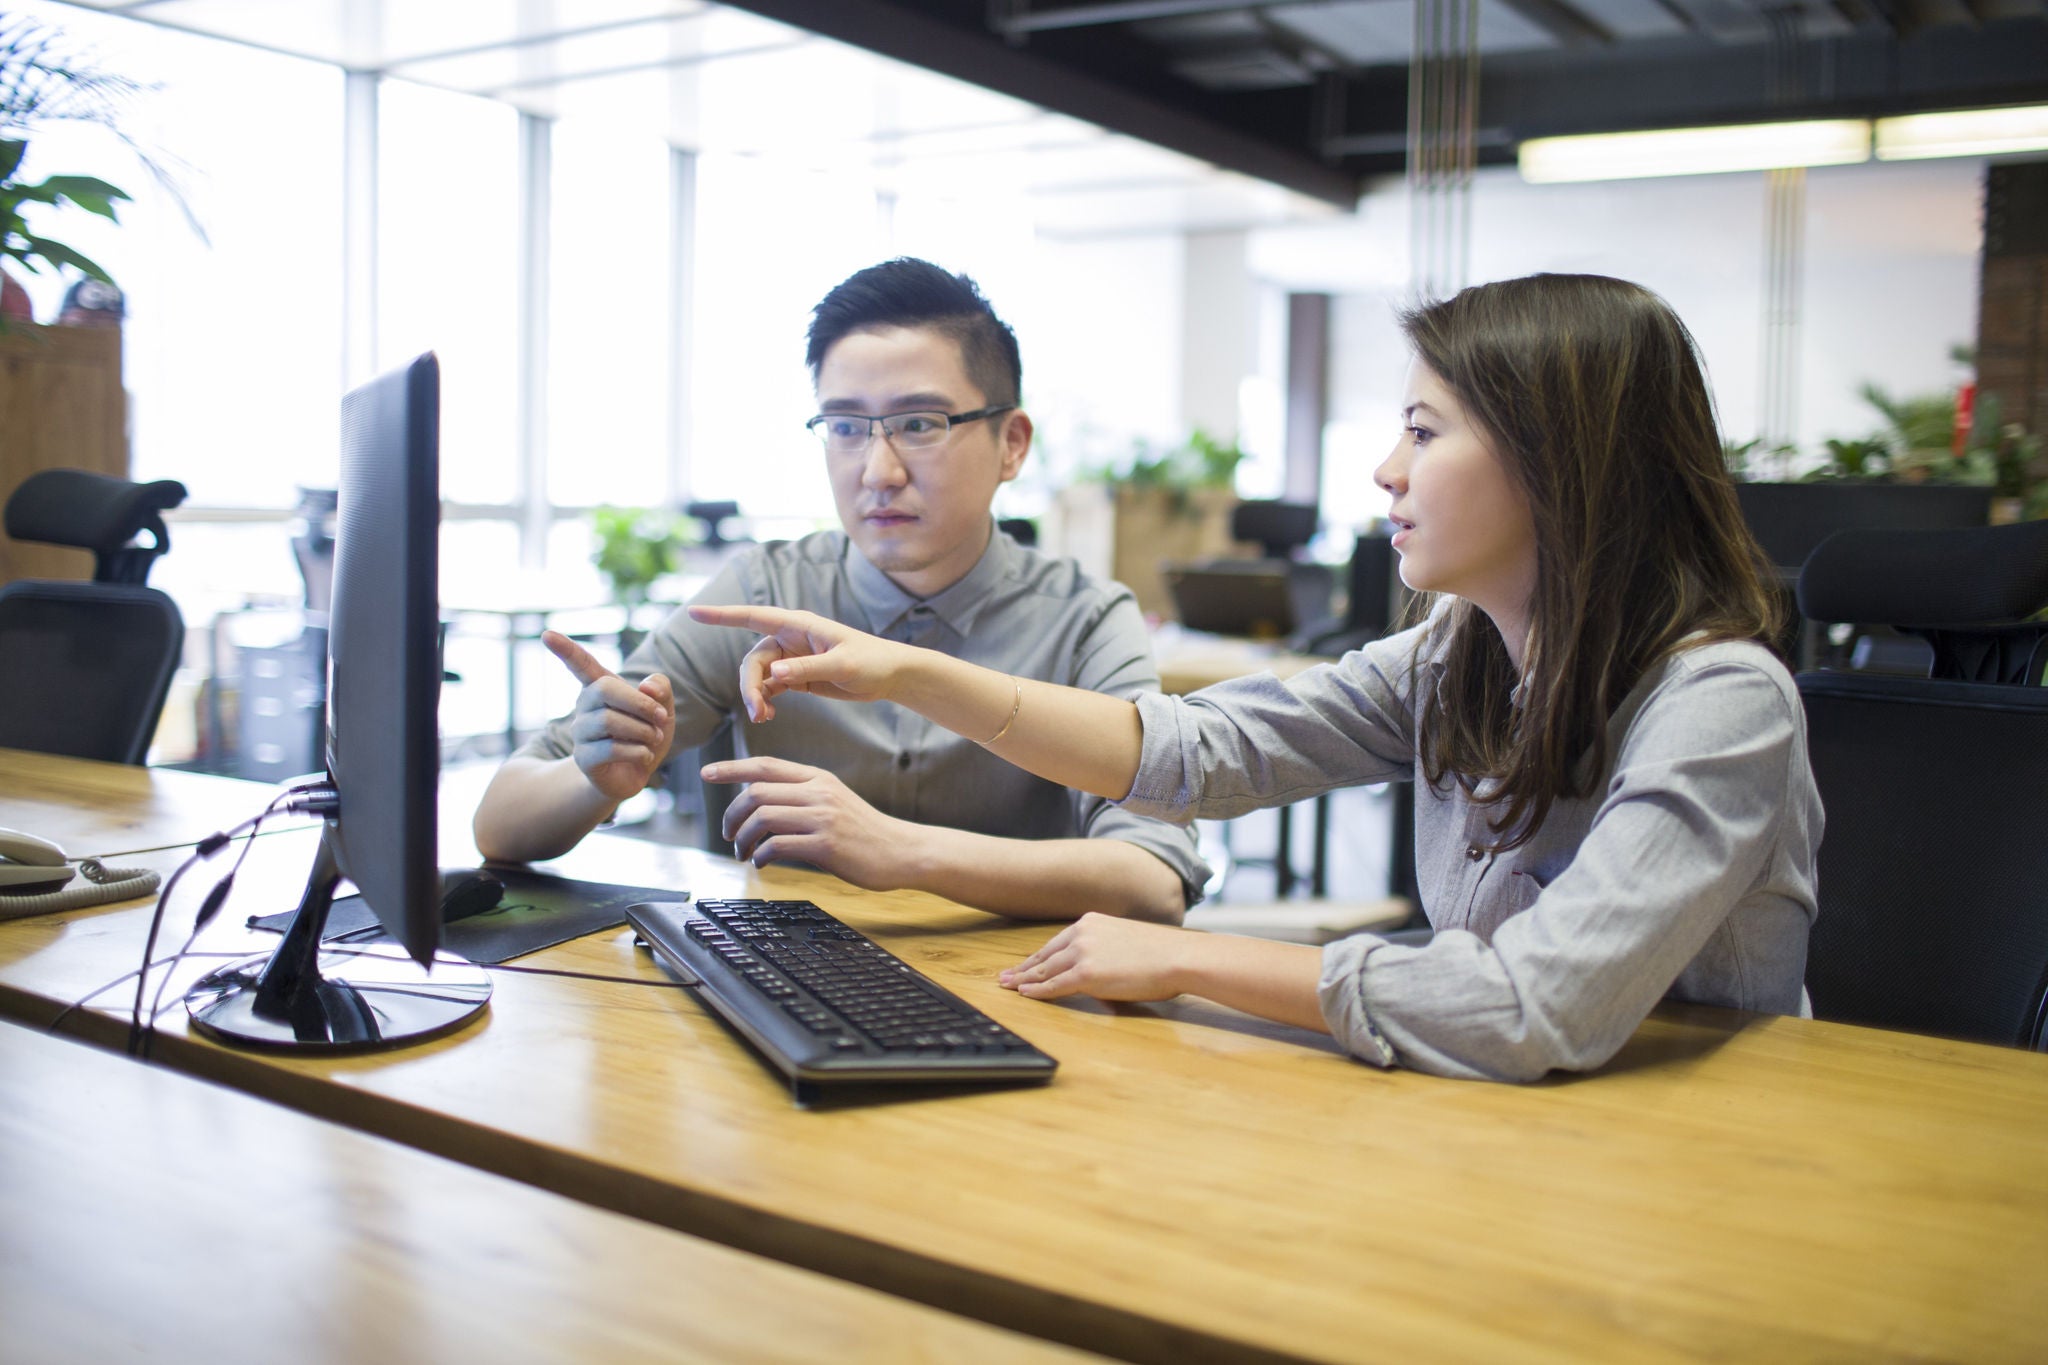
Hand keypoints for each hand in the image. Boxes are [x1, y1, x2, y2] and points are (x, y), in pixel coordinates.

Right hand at [543, 630, 674, 803]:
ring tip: (654, 739)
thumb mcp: (663, 709)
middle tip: (661, 717)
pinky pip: (611, 749)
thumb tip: (647, 686)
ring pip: (610, 721)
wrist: (635, 775)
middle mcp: (584, 706)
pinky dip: (638, 752)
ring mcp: (581, 733)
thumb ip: (661, 690)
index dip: (566, 650)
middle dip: (640, 702)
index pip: (581, 664)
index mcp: (600, 687)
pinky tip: (645, 755)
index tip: (547, 634)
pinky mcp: (584, 759)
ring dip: (644, 731)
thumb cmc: (646, 734)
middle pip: (605, 689)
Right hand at [686, 604, 906, 722]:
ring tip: (764, 718)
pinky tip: (769, 716)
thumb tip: (773, 674)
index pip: (753, 617)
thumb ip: (807, 669)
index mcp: (799, 625)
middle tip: (758, 712)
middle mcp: (790, 638)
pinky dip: (764, 701)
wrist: (891, 676)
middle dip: (749, 685)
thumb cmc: (872, 662)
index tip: (693, 612)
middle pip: (752, 659)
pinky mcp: (797, 676)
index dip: (722, 615)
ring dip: (756, 696)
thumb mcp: (842, 666)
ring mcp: (791, 658)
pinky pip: (769, 687)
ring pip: (758, 676)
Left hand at [704, 755, 914, 889]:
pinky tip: (761, 863)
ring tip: (742, 853)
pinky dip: (760, 855)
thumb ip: (801, 797)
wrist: (902, 851)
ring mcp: (823, 817)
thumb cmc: (864, 831)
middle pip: (757, 792)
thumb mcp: (834, 801)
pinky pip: (777, 845)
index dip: (732, 768)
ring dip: (742, 838)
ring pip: (763, 817)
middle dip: (731, 814)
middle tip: (727, 834)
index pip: (765, 765)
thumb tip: (760, 804)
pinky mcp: (826, 845)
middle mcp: (818, 792)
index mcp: (818, 778)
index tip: (706, 773)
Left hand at [999, 913, 1195, 1002]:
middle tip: (1005, 976)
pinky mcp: (1086, 974)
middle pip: (1044, 955)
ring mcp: (1082, 953)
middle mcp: (1082, 933)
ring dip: (1023, 979)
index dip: (1037, 956)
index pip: (1056, 943)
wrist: (1177, 956)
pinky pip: (1053, 985)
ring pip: (1044, 970)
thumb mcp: (1127, 942)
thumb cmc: (1162, 953)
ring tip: (1007, 987)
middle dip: (1023, 967)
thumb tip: (1103, 974)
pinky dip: (1036, 991)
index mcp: (1091, 922)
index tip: (1024, 964)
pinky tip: (1025, 994)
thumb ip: (1107, 954)